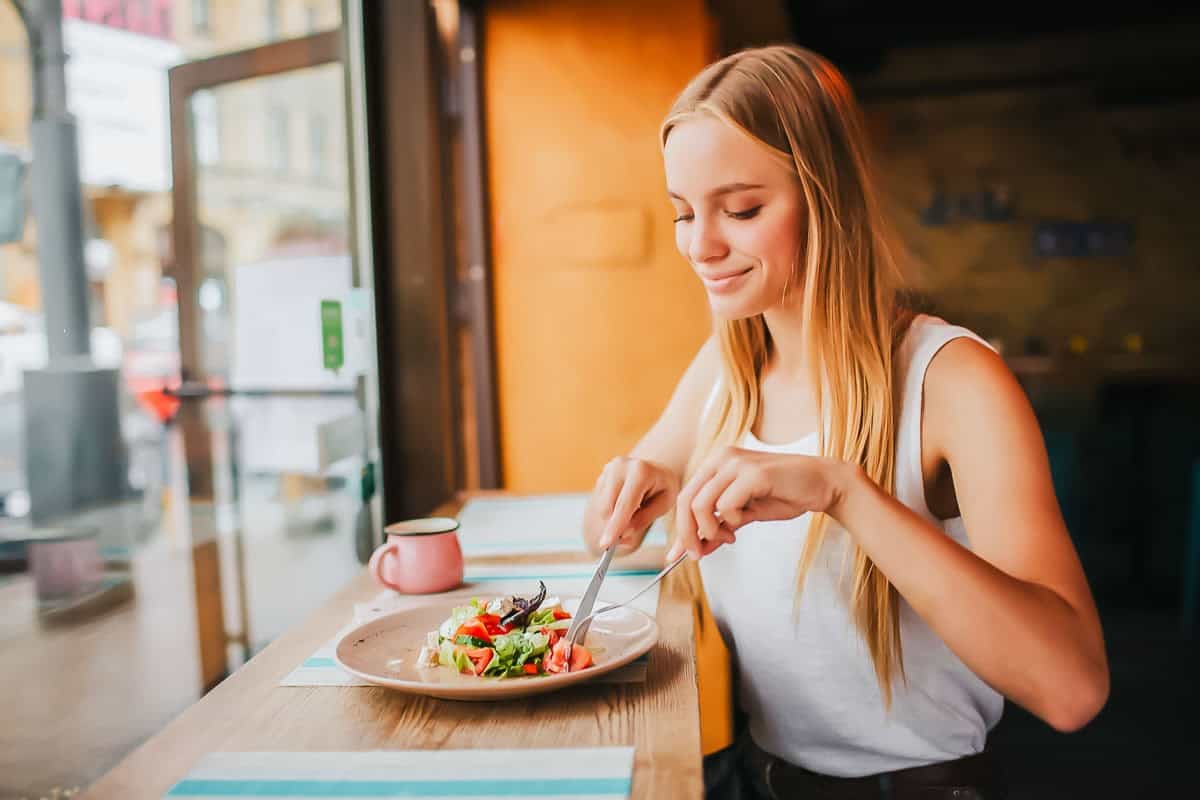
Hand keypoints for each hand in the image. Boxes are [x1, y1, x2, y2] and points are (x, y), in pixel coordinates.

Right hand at [583, 456, 680, 554]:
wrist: (658, 469)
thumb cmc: (663, 488)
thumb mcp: (663, 505)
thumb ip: (643, 521)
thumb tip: (623, 535)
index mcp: (641, 471)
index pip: (624, 505)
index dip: (615, 526)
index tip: (605, 544)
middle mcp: (621, 466)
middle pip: (608, 507)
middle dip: (616, 524)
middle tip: (631, 530)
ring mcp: (610, 468)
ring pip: (602, 507)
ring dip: (615, 516)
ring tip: (635, 507)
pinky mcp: (603, 474)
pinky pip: (601, 501)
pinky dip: (612, 508)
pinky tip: (626, 501)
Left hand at [667, 447, 851, 560]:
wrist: (822, 484)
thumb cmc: (784, 495)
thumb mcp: (745, 514)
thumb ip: (720, 527)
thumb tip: (697, 549)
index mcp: (717, 463)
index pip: (686, 496)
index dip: (680, 528)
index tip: (677, 554)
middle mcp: (722, 458)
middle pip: (687, 500)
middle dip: (687, 534)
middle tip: (697, 555)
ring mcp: (736, 463)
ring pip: (701, 504)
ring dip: (710, 530)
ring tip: (729, 537)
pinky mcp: (752, 473)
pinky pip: (725, 505)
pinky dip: (731, 521)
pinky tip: (744, 522)